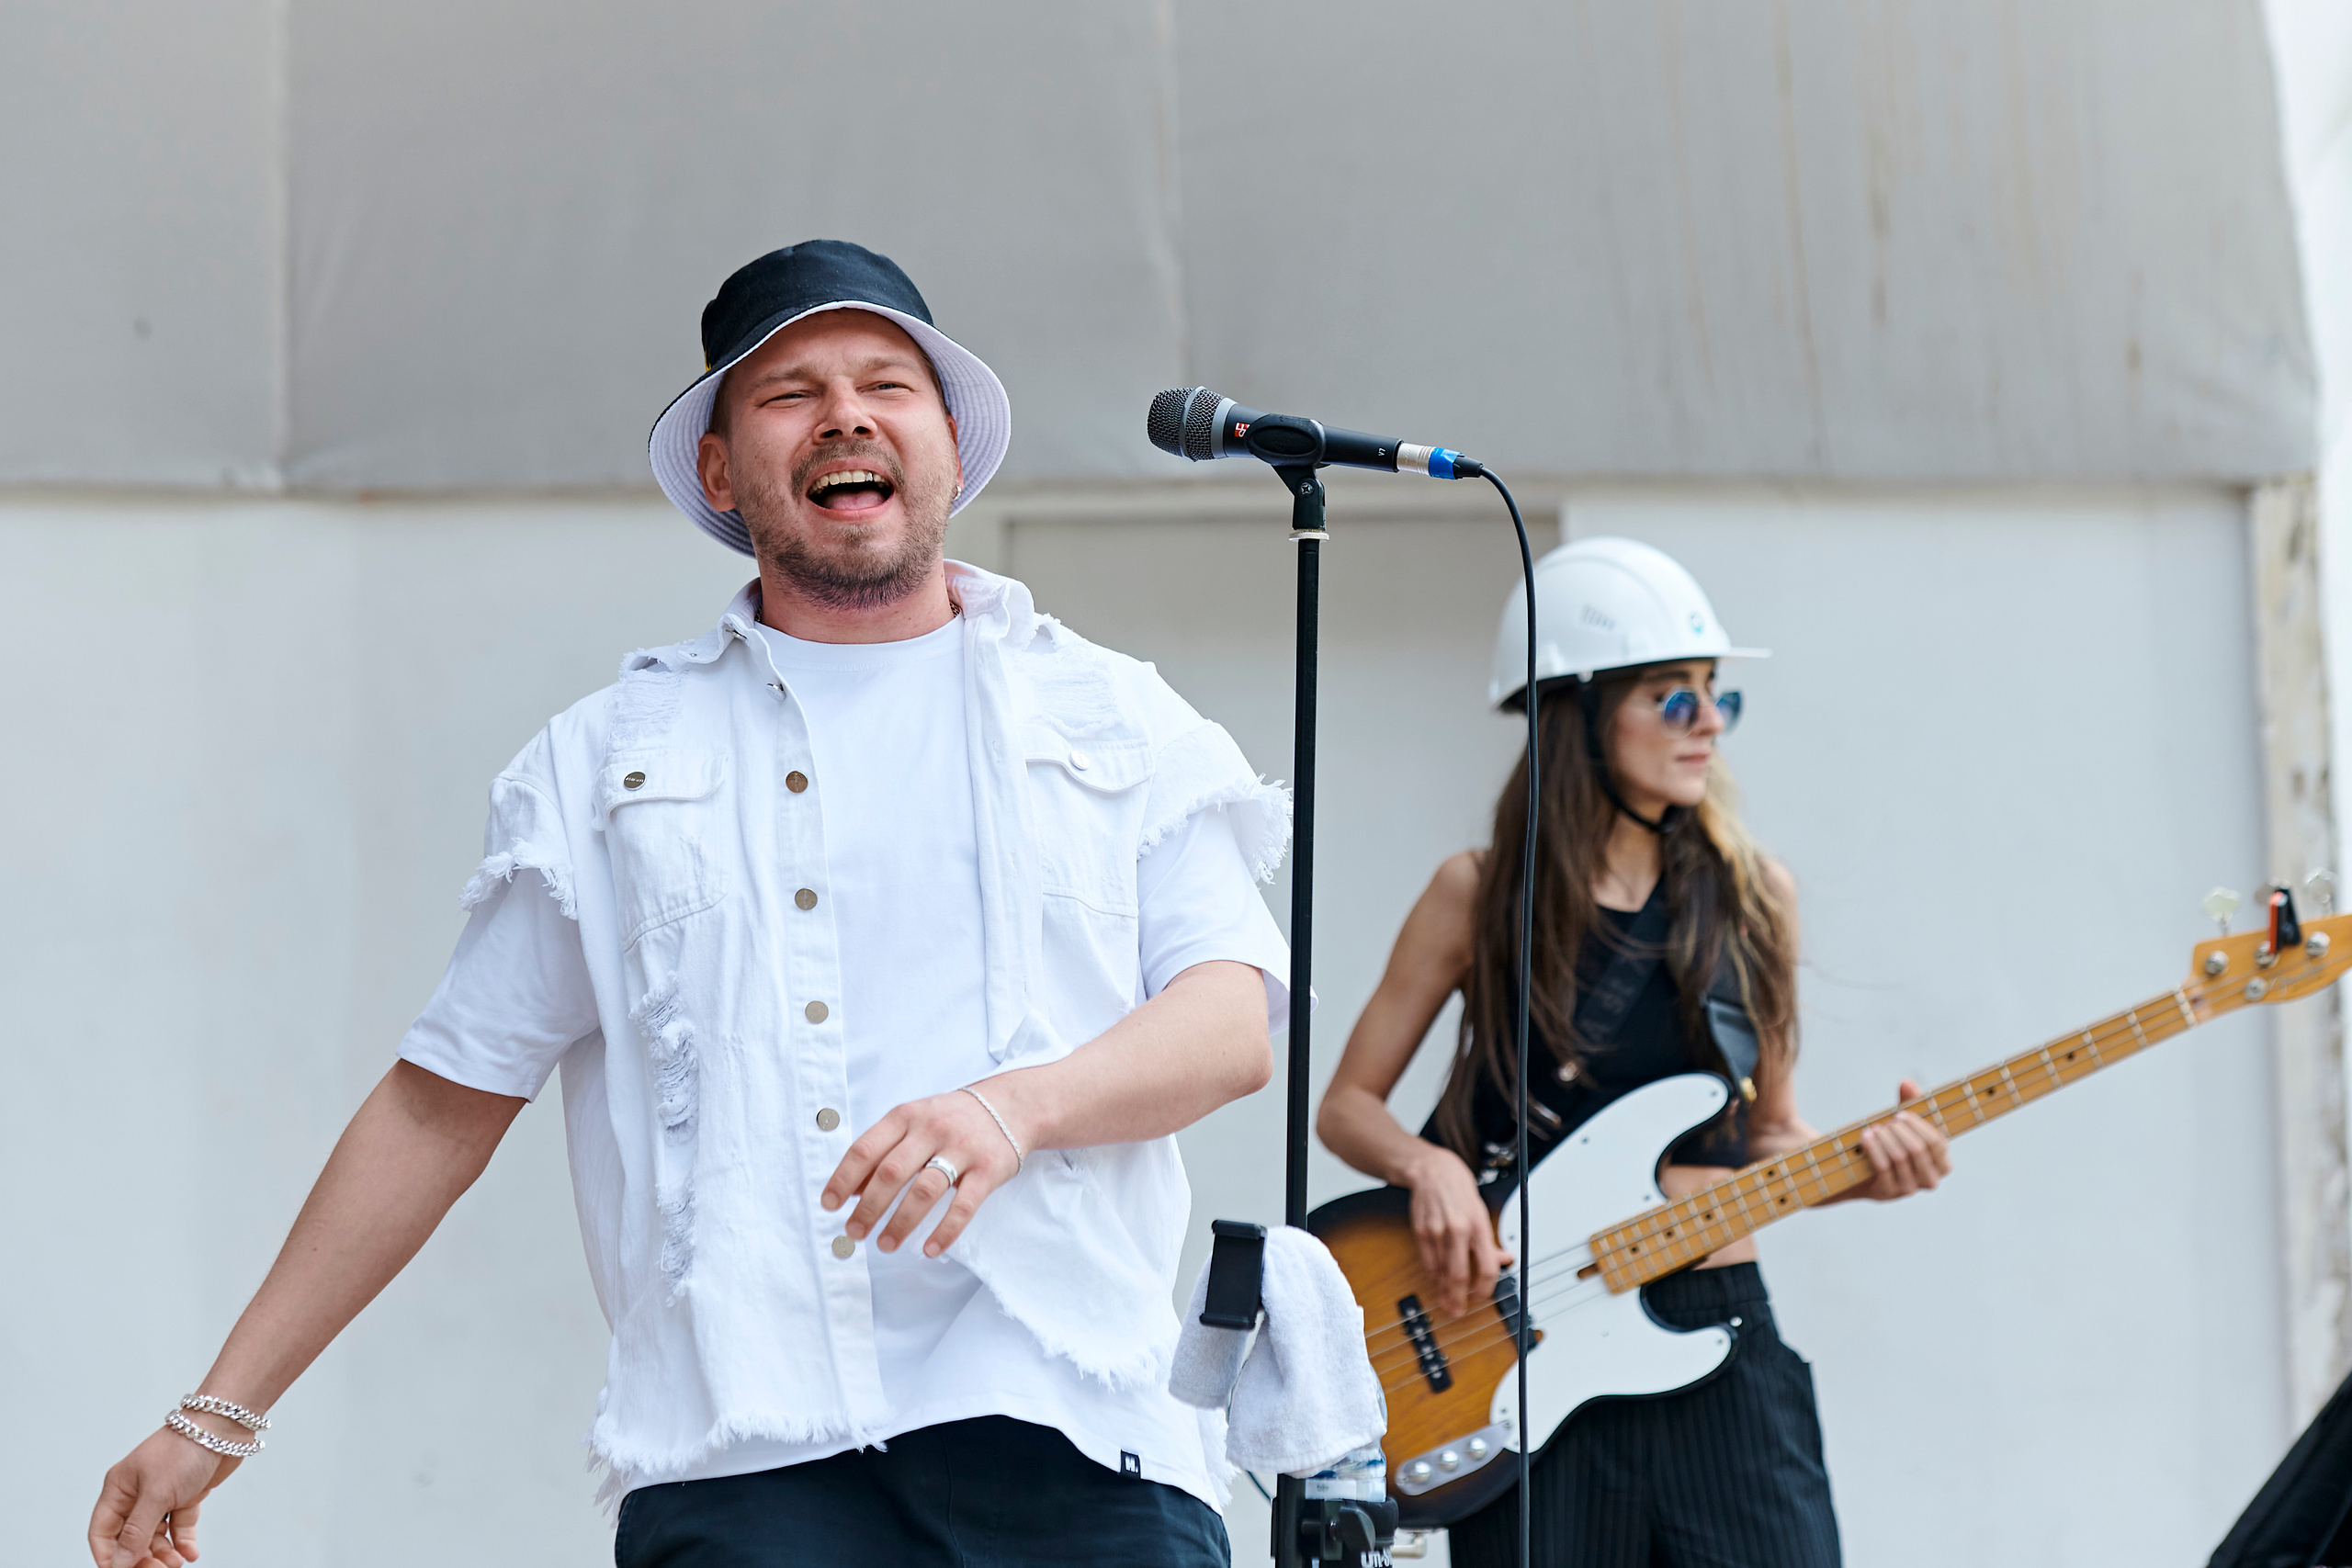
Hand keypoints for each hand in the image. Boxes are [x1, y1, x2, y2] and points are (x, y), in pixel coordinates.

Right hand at [88, 1424, 236, 1567]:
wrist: (225, 1427)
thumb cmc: (185, 1449)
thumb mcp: (156, 1494)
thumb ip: (136, 1531)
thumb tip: (118, 1563)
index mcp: (118, 1488)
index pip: (103, 1532)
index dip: (109, 1557)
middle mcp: (137, 1493)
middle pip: (130, 1538)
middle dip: (140, 1558)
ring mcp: (162, 1495)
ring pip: (155, 1536)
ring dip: (163, 1553)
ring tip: (177, 1563)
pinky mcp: (186, 1496)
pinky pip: (179, 1526)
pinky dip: (183, 1541)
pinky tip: (191, 1553)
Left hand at [823, 1087, 1023, 1257]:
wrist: (1011, 1106)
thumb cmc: (950, 1119)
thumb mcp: (913, 1122)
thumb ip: (883, 1151)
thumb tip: (851, 1191)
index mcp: (906, 1116)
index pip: (865, 1149)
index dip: (843, 1179)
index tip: (829, 1205)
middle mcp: (932, 1129)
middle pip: (891, 1173)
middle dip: (868, 1207)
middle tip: (855, 1232)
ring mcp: (962, 1149)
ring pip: (924, 1190)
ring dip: (901, 1222)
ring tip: (885, 1244)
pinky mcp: (988, 1169)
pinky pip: (964, 1205)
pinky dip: (945, 1230)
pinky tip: (929, 1249)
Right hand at [1401, 1143, 1514, 1318]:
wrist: (1432, 1171)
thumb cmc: (1459, 1190)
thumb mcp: (1481, 1212)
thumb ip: (1490, 1240)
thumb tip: (1505, 1259)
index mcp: (1478, 1226)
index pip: (1487, 1267)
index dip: (1486, 1288)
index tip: (1482, 1296)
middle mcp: (1458, 1230)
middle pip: (1460, 1275)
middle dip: (1459, 1298)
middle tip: (1458, 1311)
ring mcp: (1437, 1232)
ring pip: (1442, 1271)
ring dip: (1444, 1290)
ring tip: (1447, 1301)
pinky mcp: (1421, 1232)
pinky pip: (1428, 1262)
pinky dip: (1434, 1275)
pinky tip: (1437, 1281)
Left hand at [1852, 1079, 1951, 1200]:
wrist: (1862, 1172)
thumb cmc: (1891, 1144)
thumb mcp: (1903, 1125)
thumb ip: (1909, 1104)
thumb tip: (1907, 1083)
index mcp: (1943, 1164)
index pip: (1937, 1143)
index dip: (1918, 1126)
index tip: (1900, 1114)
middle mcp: (1930, 1180)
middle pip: (1918, 1149)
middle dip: (1900, 1131)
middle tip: (1887, 1121)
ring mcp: (1910, 1189)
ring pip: (1900, 1157)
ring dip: (1884, 1138)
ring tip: (1874, 1128)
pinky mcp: (1888, 1193)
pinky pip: (1883, 1167)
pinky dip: (1874, 1148)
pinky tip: (1865, 1137)